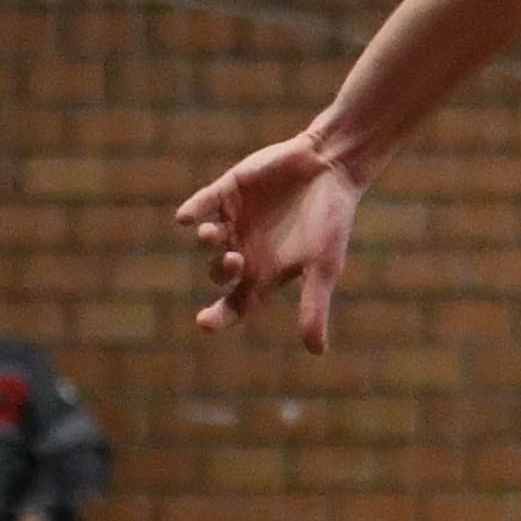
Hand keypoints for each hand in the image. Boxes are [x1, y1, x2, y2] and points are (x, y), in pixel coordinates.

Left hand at [178, 130, 365, 351]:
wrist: (333, 167)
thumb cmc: (333, 220)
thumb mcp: (323, 267)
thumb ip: (314, 306)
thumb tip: (316, 352)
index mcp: (267, 272)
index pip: (235, 303)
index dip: (218, 316)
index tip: (204, 323)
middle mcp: (246, 249)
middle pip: (220, 272)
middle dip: (222, 270)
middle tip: (235, 260)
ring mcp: (235, 219)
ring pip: (209, 237)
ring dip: (207, 238)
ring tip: (211, 233)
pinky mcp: (228, 190)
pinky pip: (203, 202)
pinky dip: (194, 209)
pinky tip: (186, 218)